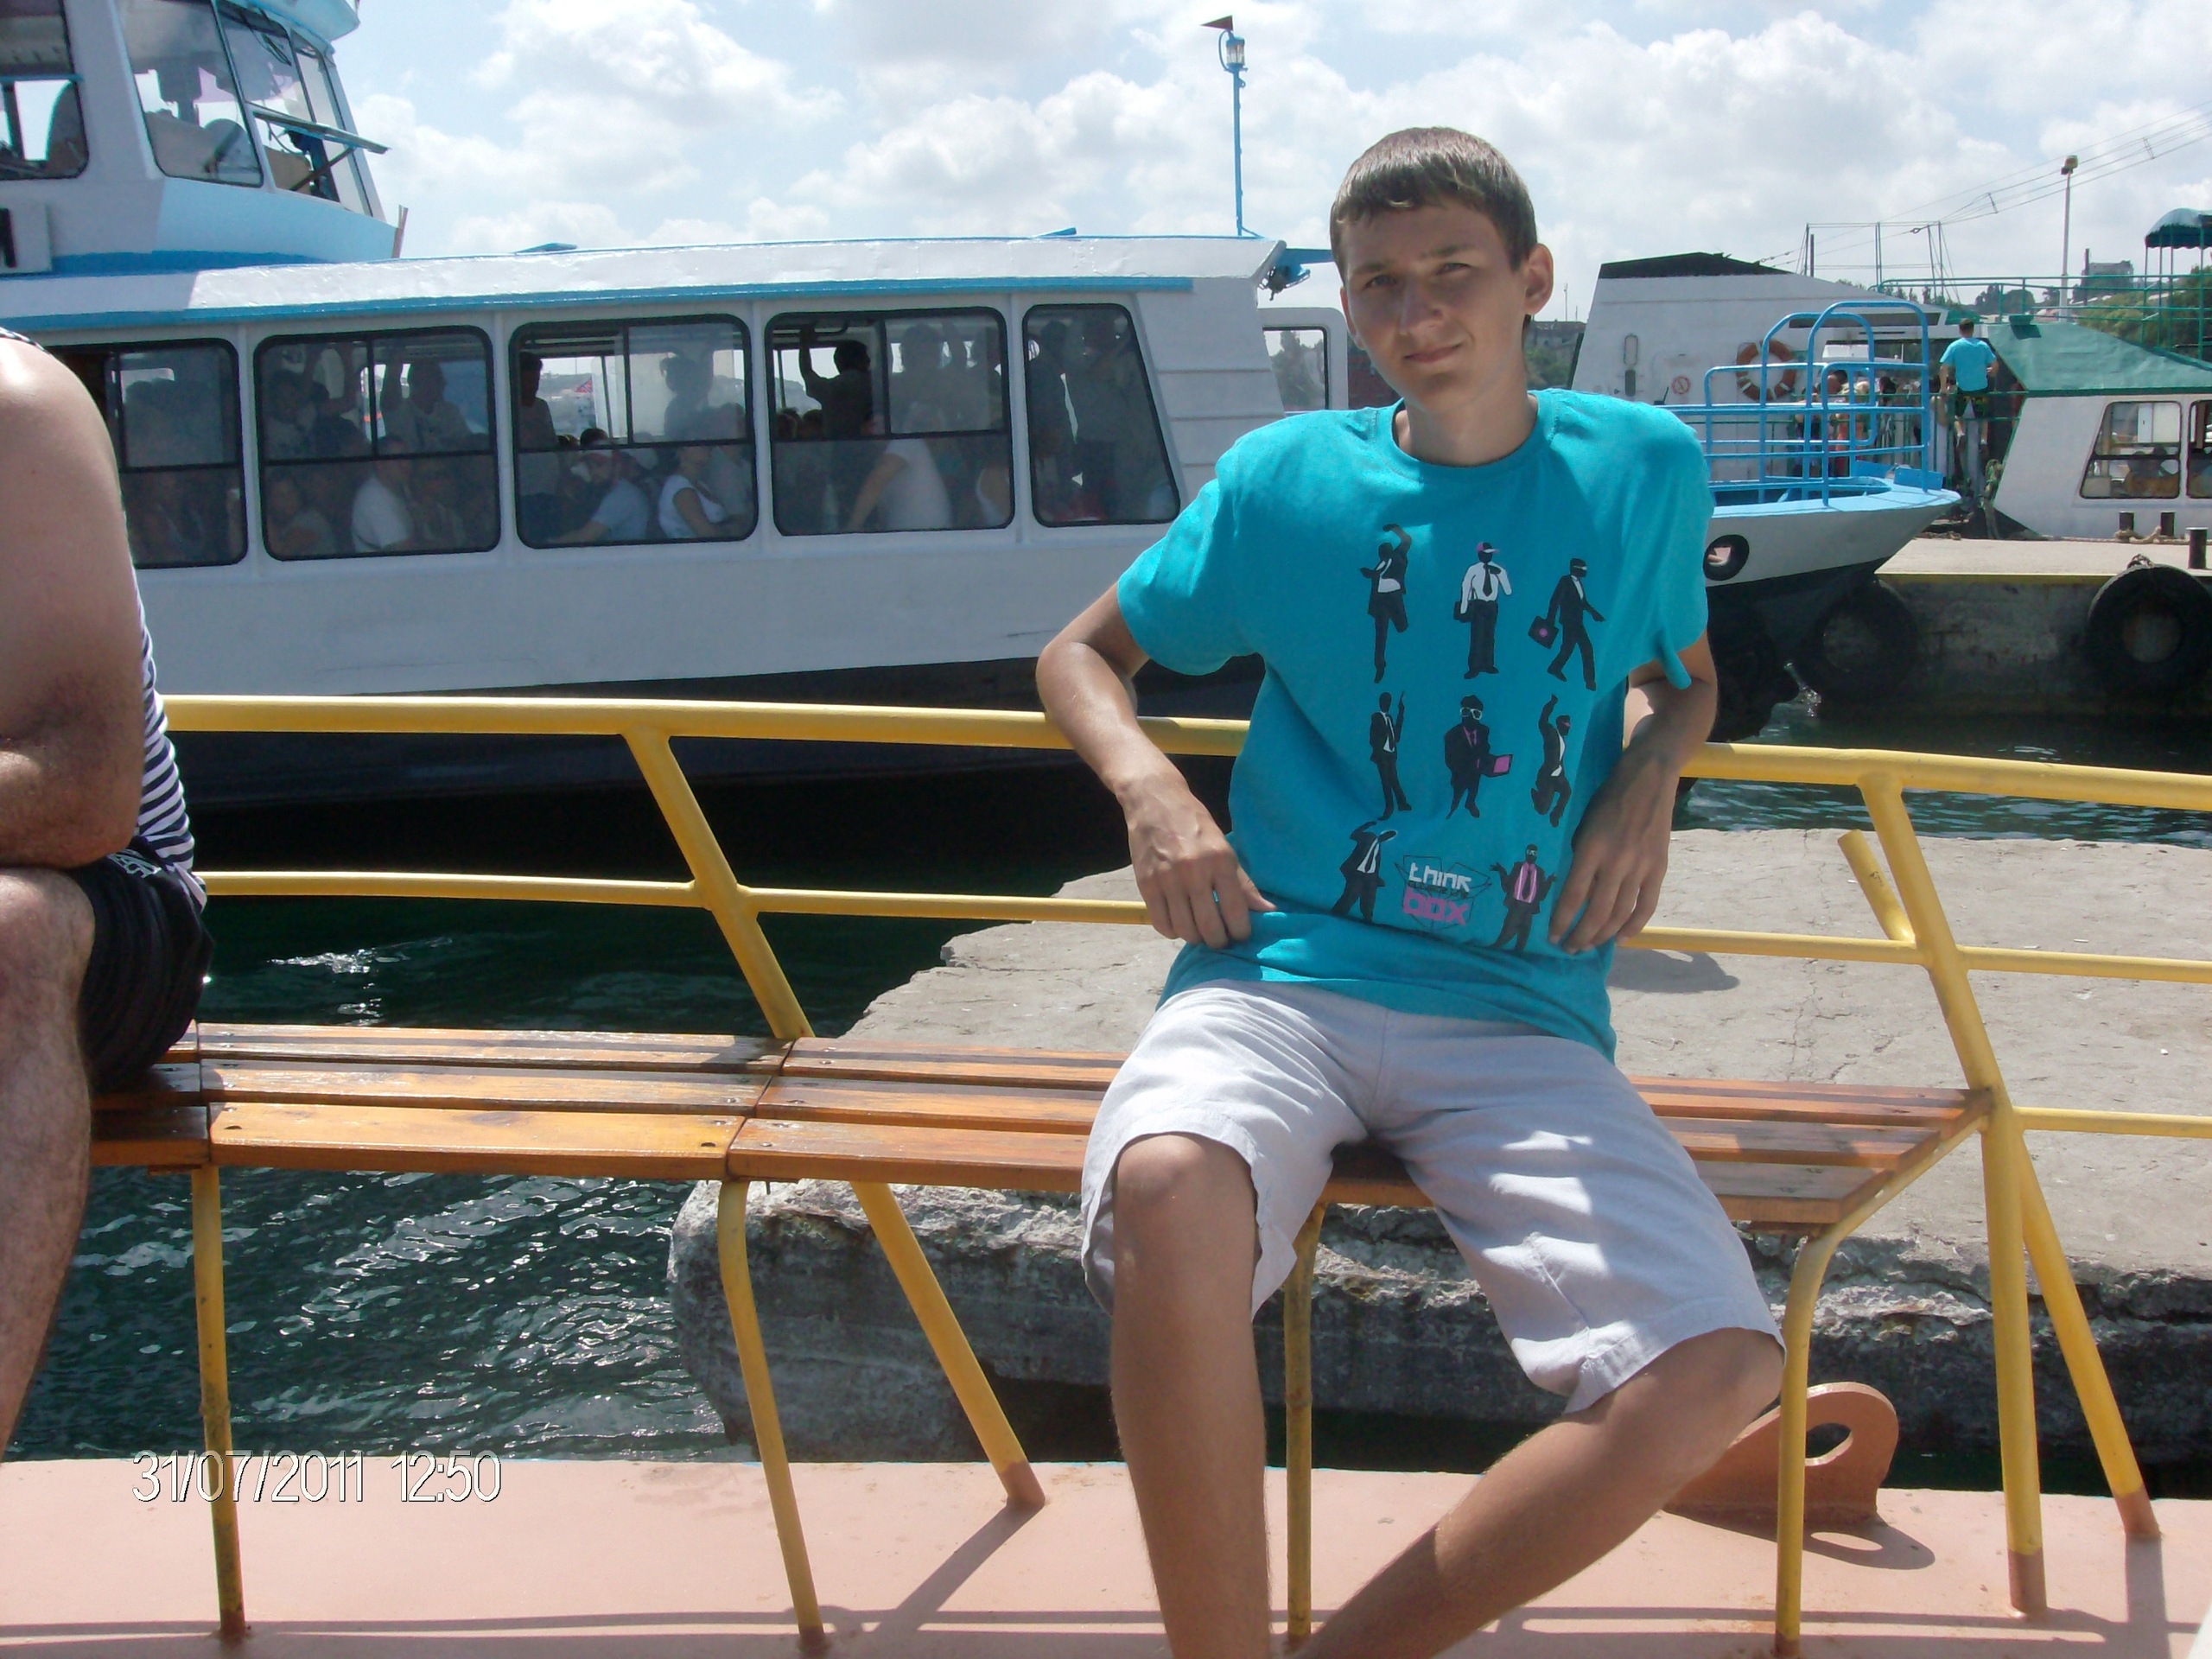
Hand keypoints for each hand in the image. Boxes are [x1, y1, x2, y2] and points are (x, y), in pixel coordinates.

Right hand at [1120, 766, 1273, 947]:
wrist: (1155, 801)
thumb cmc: (1195, 824)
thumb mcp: (1225, 847)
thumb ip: (1243, 883)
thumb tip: (1269, 910)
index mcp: (1219, 861)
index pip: (1235, 912)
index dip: (1241, 931)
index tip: (1240, 934)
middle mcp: (1194, 872)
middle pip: (1209, 927)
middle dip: (1218, 940)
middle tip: (1220, 938)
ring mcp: (1167, 879)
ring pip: (1185, 929)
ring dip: (1195, 937)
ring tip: (1200, 931)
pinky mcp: (1146, 884)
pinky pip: (1161, 923)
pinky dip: (1172, 931)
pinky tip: (1179, 923)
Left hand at [1548, 741, 1676, 953]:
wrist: (1649, 777)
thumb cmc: (1608, 796)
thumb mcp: (1584, 822)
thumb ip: (1580, 855)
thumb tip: (1572, 890)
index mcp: (1591, 848)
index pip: (1573, 895)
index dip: (1561, 920)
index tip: (1552, 935)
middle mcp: (1616, 861)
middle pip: (1596, 912)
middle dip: (1580, 935)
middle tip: (1569, 947)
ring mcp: (1641, 866)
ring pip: (1620, 914)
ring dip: (1602, 935)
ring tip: (1589, 945)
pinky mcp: (1659, 868)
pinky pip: (1646, 905)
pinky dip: (1634, 926)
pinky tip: (1620, 938)